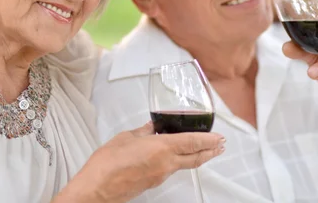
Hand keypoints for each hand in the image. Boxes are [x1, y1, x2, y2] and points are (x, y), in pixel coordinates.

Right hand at [56, 122, 225, 202]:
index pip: (192, 142)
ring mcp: (160, 176)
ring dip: (195, 157)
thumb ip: (143, 132)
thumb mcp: (126, 138)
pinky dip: (177, 162)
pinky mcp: (153, 183)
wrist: (97, 189)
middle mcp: (166, 164)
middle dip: (210, 151)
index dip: (208, 139)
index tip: (219, 137)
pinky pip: (171, 170)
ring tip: (201, 149)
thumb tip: (151, 128)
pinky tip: (173, 156)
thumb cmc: (108, 164)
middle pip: (195, 158)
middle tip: (220, 146)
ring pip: (184, 165)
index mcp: (162, 148)